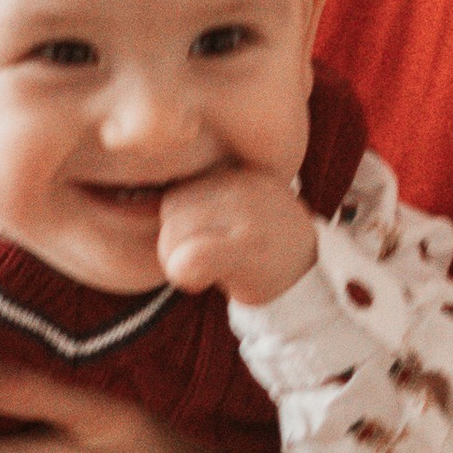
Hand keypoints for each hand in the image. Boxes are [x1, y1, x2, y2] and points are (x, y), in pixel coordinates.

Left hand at [156, 165, 316, 307]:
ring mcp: (248, 214)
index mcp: (238, 171)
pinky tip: (205, 281)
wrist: (314, 277)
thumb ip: (202, 199)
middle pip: (170, 210)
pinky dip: (186, 272)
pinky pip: (193, 256)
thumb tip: (139, 202)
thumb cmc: (267, 248)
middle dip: (174, 243)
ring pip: (173, 234)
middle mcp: (244, 184)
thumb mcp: (238, 208)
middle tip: (201, 261)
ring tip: (209, 269)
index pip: (176, 191)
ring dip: (178, 262)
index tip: (201, 242)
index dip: (178, 224)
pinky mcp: (249, 246)